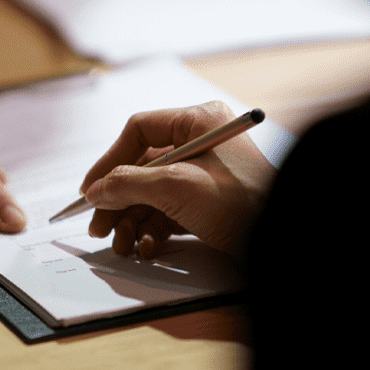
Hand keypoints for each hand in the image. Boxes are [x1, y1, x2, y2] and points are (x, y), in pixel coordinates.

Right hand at [80, 101, 275, 257]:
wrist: (279, 242)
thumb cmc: (240, 203)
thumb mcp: (175, 187)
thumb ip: (128, 184)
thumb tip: (96, 191)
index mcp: (199, 121)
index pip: (140, 130)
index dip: (110, 160)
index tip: (91, 188)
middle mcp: (201, 142)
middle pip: (142, 167)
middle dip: (118, 200)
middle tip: (98, 227)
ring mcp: (206, 174)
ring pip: (153, 192)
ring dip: (132, 220)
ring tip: (123, 244)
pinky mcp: (210, 203)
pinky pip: (170, 211)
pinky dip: (154, 230)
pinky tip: (149, 247)